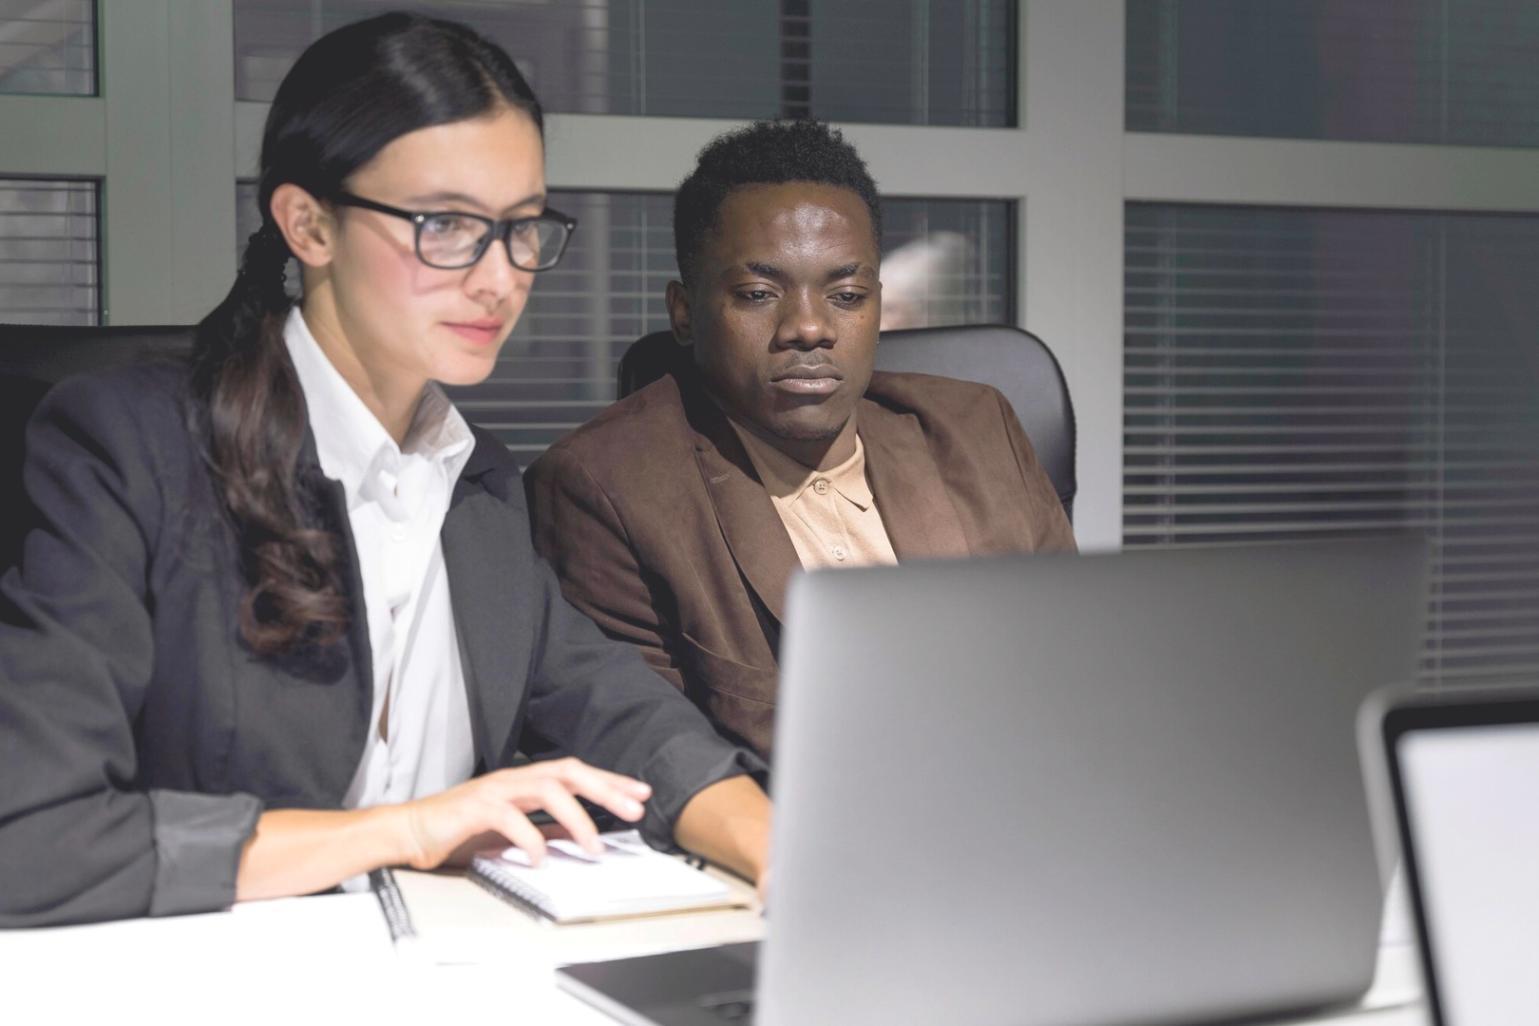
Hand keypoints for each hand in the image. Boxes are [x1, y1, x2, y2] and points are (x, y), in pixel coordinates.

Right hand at [393, 757, 650, 870]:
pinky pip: (512, 819)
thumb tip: (576, 834)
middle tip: (635, 808)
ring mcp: (494, 789)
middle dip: (606, 788)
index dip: (610, 781)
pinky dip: (531, 840)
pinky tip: (542, 859)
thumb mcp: (510, 830)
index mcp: (523, 782)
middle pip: (569, 771)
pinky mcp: (475, 808)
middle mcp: (513, 778)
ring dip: (577, 818)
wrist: (408, 831)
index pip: (575, 773)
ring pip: (548, 789)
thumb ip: (541, 827)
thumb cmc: (457, 830)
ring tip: (594, 846)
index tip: (639, 794)